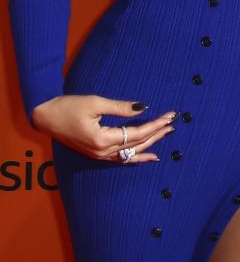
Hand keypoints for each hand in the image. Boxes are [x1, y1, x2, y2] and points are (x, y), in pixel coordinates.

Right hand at [31, 95, 176, 163]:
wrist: (45, 116)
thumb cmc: (67, 107)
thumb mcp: (95, 103)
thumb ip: (121, 108)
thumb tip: (144, 108)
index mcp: (102, 139)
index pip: (137, 133)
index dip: (155, 124)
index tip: (169, 116)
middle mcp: (102, 152)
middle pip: (137, 144)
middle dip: (156, 133)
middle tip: (172, 123)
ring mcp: (98, 155)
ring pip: (130, 153)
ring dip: (149, 144)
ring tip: (166, 135)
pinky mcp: (96, 153)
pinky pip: (121, 158)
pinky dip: (136, 156)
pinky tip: (149, 156)